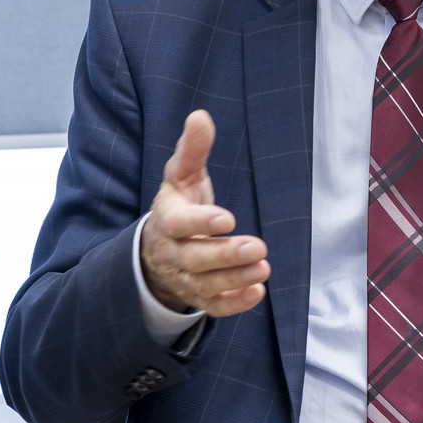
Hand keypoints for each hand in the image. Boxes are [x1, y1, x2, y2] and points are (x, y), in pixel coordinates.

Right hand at [140, 110, 269, 316]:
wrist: (158, 249)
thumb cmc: (178, 204)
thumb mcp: (181, 175)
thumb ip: (192, 149)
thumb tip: (200, 116)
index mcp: (167, 218)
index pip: (177, 224)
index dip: (201, 222)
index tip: (228, 218)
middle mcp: (173, 251)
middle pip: (194, 259)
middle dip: (225, 255)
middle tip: (258, 247)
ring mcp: (185, 277)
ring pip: (206, 285)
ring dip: (235, 278)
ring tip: (264, 267)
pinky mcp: (198, 296)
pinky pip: (213, 306)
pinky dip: (234, 303)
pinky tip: (258, 291)